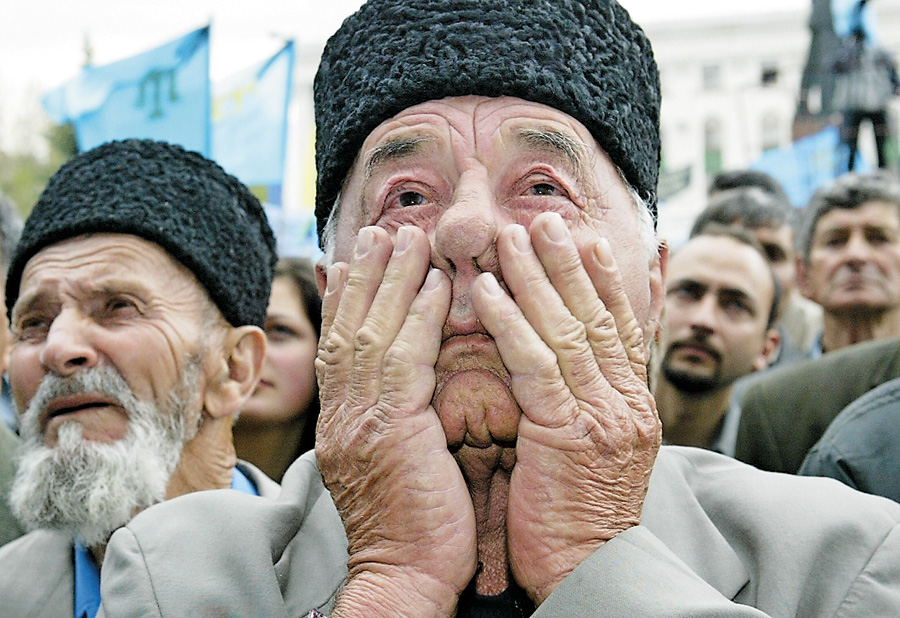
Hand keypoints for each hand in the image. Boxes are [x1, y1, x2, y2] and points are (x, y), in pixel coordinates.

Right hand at [316, 226, 476, 617]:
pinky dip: (417, 316)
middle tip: (378, 230)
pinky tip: (435, 284)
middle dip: (364, 275)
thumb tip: (401, 386)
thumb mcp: (388, 462)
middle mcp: (341, 414)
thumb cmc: (409, 526)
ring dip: (390, 280)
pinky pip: (404, 359)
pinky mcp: (389, 430)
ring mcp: (359, 420)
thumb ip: (389, 417)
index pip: (339, 346)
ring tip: (406, 237)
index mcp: (341, 421)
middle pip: (347, 327)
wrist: (402, 577)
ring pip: (371, 332)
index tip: (356, 259)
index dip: (347, 299)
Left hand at [471, 212, 660, 603]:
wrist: (589, 571)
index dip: (604, 280)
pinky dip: (512, 322)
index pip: (622, 328)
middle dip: (570, 263)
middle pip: (598, 315)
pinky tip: (488, 292)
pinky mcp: (568, 432)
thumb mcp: (599, 453)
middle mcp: (625, 402)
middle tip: (546, 218)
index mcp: (633, 405)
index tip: (586, 239)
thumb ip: (592, 404)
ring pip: (568, 328)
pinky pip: (536, 364)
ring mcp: (602, 414)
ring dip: (538, 278)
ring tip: (514, 236)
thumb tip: (576, 367)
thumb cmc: (581, 517)